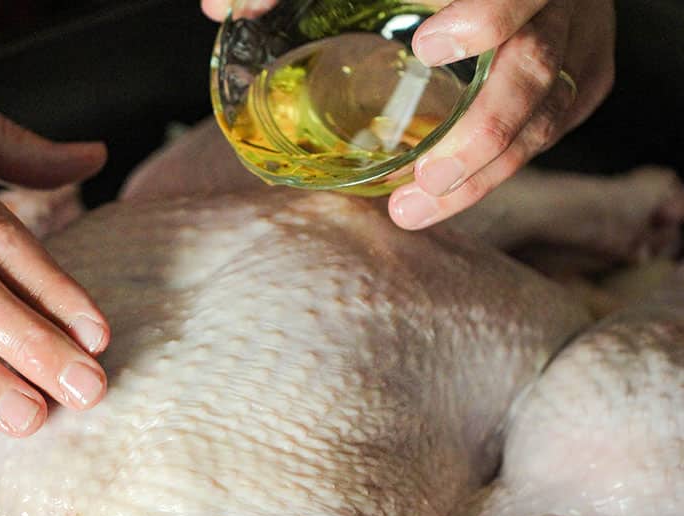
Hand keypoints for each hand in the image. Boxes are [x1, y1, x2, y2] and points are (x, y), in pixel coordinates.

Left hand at [200, 1, 614, 229]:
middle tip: (424, 182)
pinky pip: (557, 123)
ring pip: (551, 110)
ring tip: (418, 208)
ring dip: (487, 171)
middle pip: (537, 66)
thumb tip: (216, 6)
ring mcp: (579, 35)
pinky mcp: (586, 69)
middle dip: (482, 132)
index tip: (431, 47)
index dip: (487, 13)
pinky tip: (451, 190)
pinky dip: (505, 164)